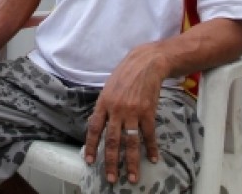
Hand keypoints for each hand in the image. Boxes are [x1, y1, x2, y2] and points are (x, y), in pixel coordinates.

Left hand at [83, 45, 165, 184]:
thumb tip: (99, 125)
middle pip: (112, 141)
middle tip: (112, 178)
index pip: (94, 129)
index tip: (89, 161)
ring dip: (132, 162)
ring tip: (133, 177)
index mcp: (103, 103)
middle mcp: (116, 110)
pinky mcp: (148, 112)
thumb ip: (104, 107)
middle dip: (111, 162)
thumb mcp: (108, 88)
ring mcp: (133, 112)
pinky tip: (152, 159)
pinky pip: (148, 134)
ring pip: (130, 142)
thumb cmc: (125, 74)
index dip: (91, 146)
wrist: (145, 63)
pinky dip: (151, 148)